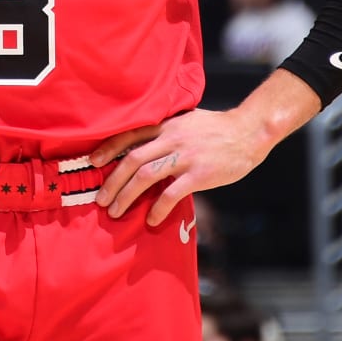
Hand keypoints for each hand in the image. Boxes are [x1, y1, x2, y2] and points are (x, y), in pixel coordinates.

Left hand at [90, 108, 269, 226]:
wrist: (248, 132)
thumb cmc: (217, 128)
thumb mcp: (187, 120)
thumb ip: (166, 131)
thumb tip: (142, 147)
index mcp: (167, 124)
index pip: (130, 134)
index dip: (108, 148)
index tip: (93, 162)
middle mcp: (171, 138)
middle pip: (132, 159)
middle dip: (112, 181)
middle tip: (100, 199)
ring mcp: (185, 156)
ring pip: (145, 176)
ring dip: (126, 196)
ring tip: (116, 212)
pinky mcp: (199, 174)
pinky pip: (171, 193)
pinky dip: (157, 208)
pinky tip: (151, 219)